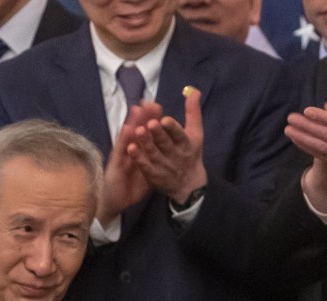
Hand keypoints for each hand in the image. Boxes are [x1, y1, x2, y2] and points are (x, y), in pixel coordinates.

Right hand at [96, 103, 161, 223]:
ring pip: (128, 138)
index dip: (151, 121)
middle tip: (150, 102)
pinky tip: (128, 129)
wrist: (115, 203)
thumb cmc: (130, 188)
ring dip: (133, 123)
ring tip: (139, 108)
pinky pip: (120, 152)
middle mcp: (129, 152)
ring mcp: (121, 157)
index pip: (146, 134)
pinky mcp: (115, 165)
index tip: (158, 107)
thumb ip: (155, 162)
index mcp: (139, 153)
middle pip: (137, 131)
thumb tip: (167, 154)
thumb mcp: (148, 174)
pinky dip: (124, 140)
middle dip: (144, 117)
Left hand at [128, 87, 206, 203]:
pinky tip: (131, 149)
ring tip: (138, 131)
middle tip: (150, 123)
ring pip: (154, 154)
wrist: (189, 185)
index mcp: (186, 143)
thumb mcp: (196, 133)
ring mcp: (164, 166)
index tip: (165, 119)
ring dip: (146, 143)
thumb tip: (194, 90)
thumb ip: (193, 112)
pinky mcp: (154, 176)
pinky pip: (146, 167)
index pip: (180, 135)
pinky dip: (139, 159)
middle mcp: (176, 155)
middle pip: (166, 144)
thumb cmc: (190, 153)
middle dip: (158, 134)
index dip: (173, 128)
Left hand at [285, 84, 326, 179]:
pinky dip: (308, 147)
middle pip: (326, 134)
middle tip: (291, 118)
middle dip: (307, 126)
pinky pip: (321, 155)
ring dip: (303, 138)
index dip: (322, 117)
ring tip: (289, 130)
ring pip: (322, 146)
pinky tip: (297, 140)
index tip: (307, 111)